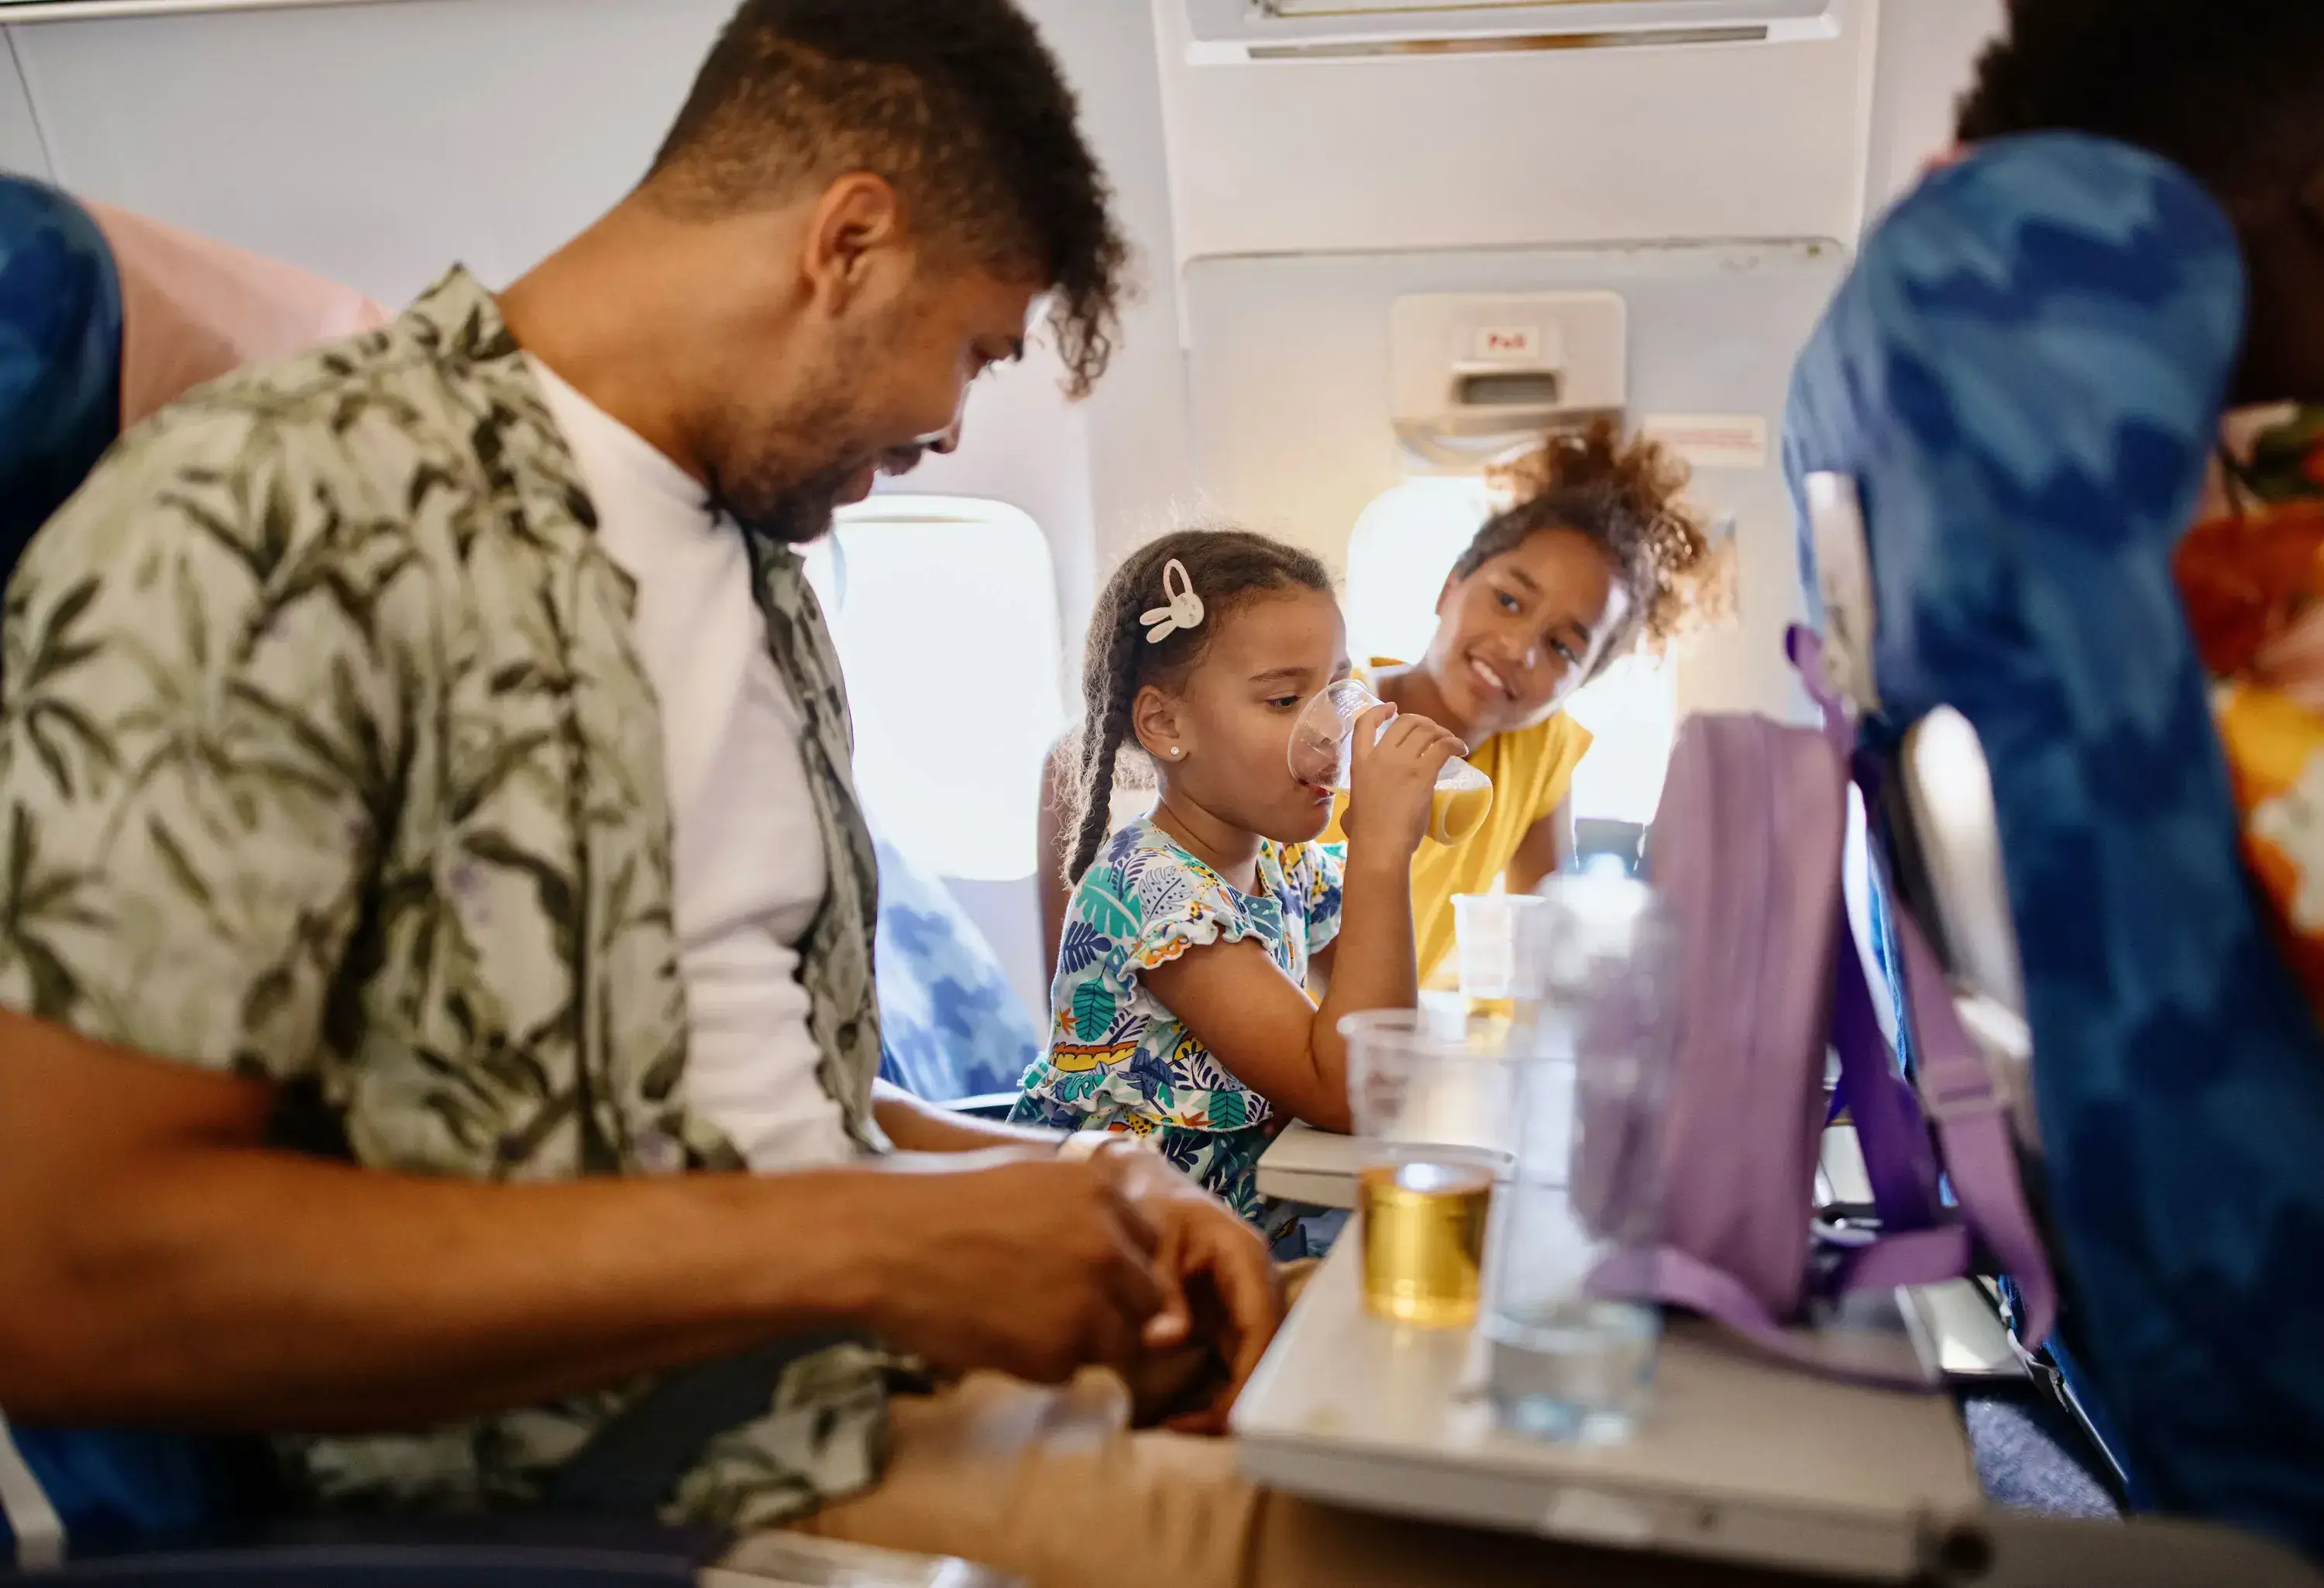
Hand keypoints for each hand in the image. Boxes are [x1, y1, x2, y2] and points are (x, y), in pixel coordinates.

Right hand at [853, 1154, 1168, 1382]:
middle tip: (1055, 1308)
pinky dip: (1040, 1364)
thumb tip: (1119, 1248)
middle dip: (1113, 1309)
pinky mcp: (1058, 1352)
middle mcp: (1108, 1245)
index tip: (1084, 1274)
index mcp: (1101, 1191)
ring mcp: (1088, 1301)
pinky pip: (1069, 1371)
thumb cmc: (938, 1200)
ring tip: (1018, 1322)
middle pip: (1146, 1299)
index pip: (1149, 1246)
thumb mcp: (1026, 1176)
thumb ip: (1083, 1209)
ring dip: (1079, 1342)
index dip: (1119, 1266)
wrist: (881, 1242)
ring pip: (1115, 1342)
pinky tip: (996, 1337)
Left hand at [1093, 1140, 1283, 1431]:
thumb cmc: (1148, 1204)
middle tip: (1199, 1433)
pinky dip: (1219, 1394)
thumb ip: (1159, 1290)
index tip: (1224, 1414)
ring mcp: (1245, 1302)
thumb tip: (1167, 1341)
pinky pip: (1237, 1364)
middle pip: (1269, 1350)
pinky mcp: (1229, 1320)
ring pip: (1257, 1363)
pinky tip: (1185, 1418)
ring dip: (1232, 1402)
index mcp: (1245, 1255)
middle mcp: (1257, 1282)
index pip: (1262, 1322)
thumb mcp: (1149, 1239)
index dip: (1250, 1373)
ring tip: (1186, 1430)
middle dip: (1243, 1398)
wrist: (1140, 1186)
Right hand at [1342, 702, 1465, 857]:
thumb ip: (1352, 806)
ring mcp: (1402, 762)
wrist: (1380, 845)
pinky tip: (1461, 750)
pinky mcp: (1423, 773)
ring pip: (1427, 730)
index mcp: (1359, 762)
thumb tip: (1351, 818)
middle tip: (1434, 734)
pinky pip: (1443, 746)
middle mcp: (1380, 755)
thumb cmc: (1365, 836)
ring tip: (1451, 743)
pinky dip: (1455, 744)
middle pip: (1405, 722)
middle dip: (1423, 722)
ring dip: (1442, 733)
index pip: (1364, 724)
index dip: (1379, 710)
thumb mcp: (1350, 812)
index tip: (1392, 707)